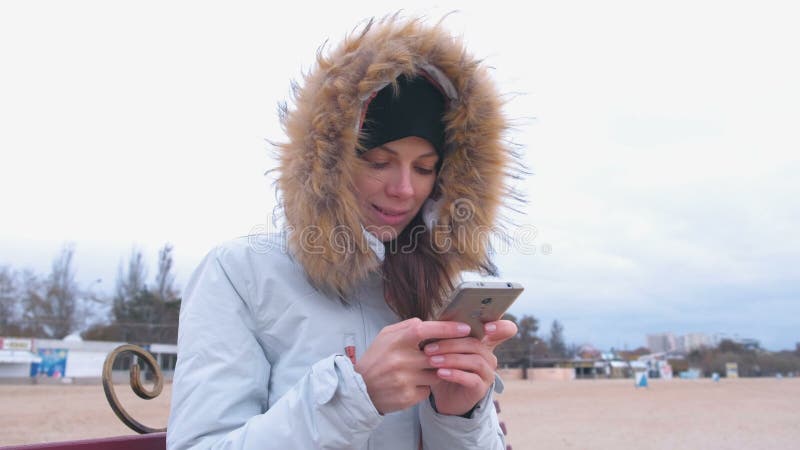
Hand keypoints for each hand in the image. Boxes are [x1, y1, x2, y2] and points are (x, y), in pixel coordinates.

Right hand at [354, 318, 471, 413]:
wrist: (359, 391)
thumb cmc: (375, 360)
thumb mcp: (385, 336)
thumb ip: (406, 326)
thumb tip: (428, 322)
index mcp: (396, 342)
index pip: (425, 330)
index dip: (447, 328)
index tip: (465, 328)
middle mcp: (401, 360)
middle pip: (438, 356)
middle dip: (447, 355)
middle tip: (452, 353)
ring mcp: (405, 380)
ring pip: (436, 374)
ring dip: (435, 372)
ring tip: (422, 370)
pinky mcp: (408, 397)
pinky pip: (428, 391)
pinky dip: (424, 387)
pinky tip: (413, 385)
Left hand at [424, 319, 516, 415]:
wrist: (444, 396)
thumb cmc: (445, 366)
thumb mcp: (445, 349)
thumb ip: (445, 335)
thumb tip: (426, 321)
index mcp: (483, 342)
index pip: (505, 330)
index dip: (500, 327)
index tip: (486, 327)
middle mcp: (489, 356)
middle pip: (476, 344)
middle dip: (450, 344)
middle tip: (429, 348)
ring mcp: (488, 373)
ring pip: (474, 361)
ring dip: (450, 359)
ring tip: (432, 361)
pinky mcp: (481, 388)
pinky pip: (471, 379)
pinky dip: (454, 374)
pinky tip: (440, 373)